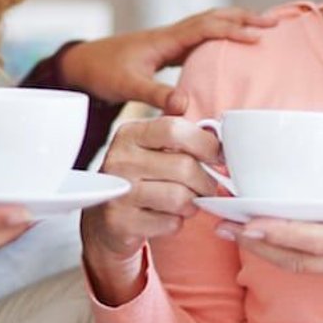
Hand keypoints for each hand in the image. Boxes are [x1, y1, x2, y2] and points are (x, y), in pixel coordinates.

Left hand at [61, 7, 278, 111]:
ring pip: (209, 24)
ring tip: (263, 27)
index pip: (206, 27)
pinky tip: (231, 46)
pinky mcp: (168, 50)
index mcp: (165, 39)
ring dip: (235, 22)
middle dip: (245, 18)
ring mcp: (170, 40)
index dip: (233, 30)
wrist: (82, 64)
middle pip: (214, 17)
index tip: (259, 36)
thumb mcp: (128, 86)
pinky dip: (221, 35)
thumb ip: (155, 95)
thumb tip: (185, 105)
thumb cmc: (103, 71)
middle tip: (276, 22)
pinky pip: (201, 37)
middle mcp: (171, 34)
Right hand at [79, 116, 222, 303]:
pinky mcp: (121, 223)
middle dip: (205, 181)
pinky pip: (170, 224)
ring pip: (180, 198)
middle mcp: (119, 160)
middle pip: (185, 167)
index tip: (217, 156)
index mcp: (129, 134)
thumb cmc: (140, 176)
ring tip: (186, 201)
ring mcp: (118, 193)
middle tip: (205, 187)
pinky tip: (166, 217)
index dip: (205, 143)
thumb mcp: (151, 144)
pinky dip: (177, 223)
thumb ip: (173, 124)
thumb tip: (182, 98)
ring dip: (192, 204)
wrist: (105, 220)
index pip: (174, 129)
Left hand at [224, 119, 322, 296]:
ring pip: (301, 267)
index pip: (315, 241)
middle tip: (223, 225)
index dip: (279, 234)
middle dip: (257, 244)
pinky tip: (270, 239)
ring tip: (235, 231)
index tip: (248, 223)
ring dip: (266, 251)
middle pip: (297, 259)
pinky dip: (286, 255)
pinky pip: (313, 267)